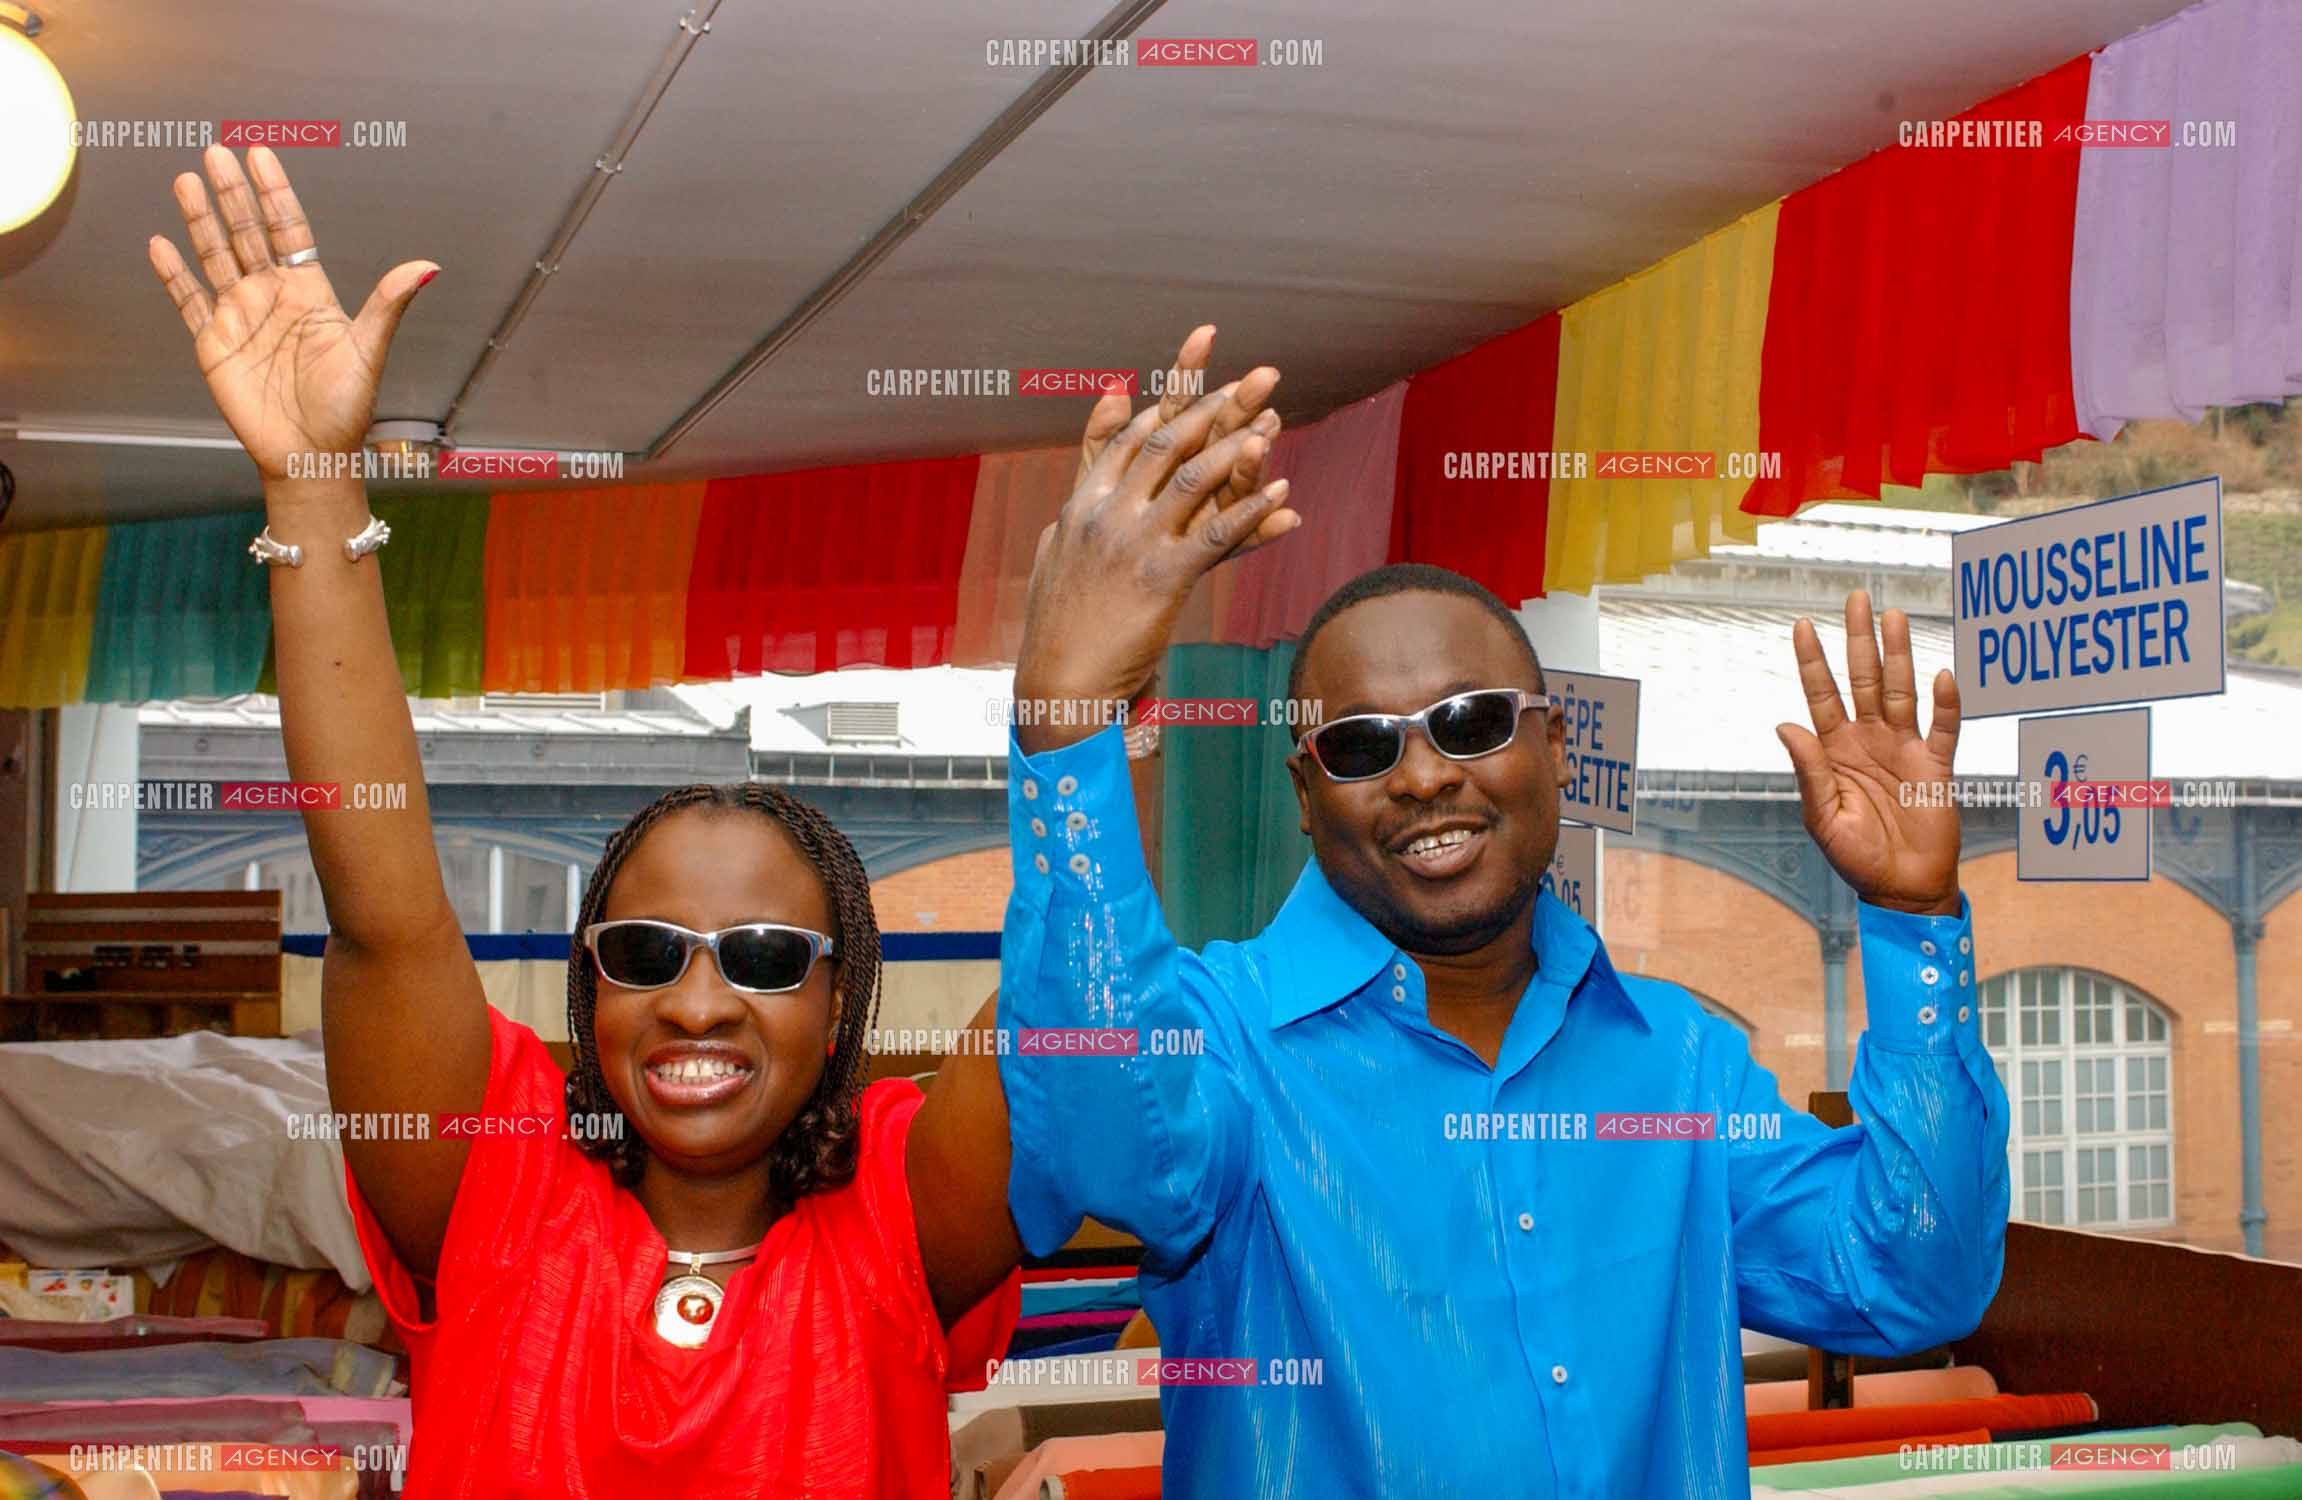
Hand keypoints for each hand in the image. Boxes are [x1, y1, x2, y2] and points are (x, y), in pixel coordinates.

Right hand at [147, 145, 437, 482]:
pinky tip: (161, 244)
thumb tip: (427, 267)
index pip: (289, 230)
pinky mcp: (213, 341)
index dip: (275, 193)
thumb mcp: (369, 350)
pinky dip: (174, 273)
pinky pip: (189, 300)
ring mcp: (240, 315)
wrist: (310, 453)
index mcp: (309, 291)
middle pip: (247, 233)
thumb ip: (389, 304)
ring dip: (201, 220)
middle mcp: (272, 295)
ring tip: (187, 179)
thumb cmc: (346, 406)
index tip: (262, 154)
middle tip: (218, 151)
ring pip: (216, 256)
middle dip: (233, 194)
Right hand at [1014, 330, 1298, 750]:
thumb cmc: (1060, 619)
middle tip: (1261, 375)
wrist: (1059, 681)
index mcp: (1082, 502)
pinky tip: (1283, 495)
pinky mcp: (1162, 579)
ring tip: (1275, 419)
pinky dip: (1251, 513)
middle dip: (1218, 404)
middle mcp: (1106, 513)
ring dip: (1240, 447)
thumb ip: (1082, 488)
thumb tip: (1096, 445)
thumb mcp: (1058, 543)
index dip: (1173, 392)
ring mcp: (1133, 543)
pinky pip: (1216, 537)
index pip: (1133, 433)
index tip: (1206, 356)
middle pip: (1168, 442)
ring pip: (1193, 480)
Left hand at [1777, 591, 1962, 915]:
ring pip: (1901, 691)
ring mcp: (1903, 748)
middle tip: (1857, 598)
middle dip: (1859, 640)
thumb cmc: (1857, 857)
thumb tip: (1785, 725)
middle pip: (1863, 679)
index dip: (1813, 661)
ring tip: (1894, 617)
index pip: (1821, 695)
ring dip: (1898, 655)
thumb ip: (1809, 771)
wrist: (1901, 888)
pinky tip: (1942, 675)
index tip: (1802, 625)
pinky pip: (1943, 728)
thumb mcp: (1823, 818)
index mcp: (1836, 750)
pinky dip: (1945, 703)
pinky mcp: (1936, 765)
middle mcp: (1868, 740)